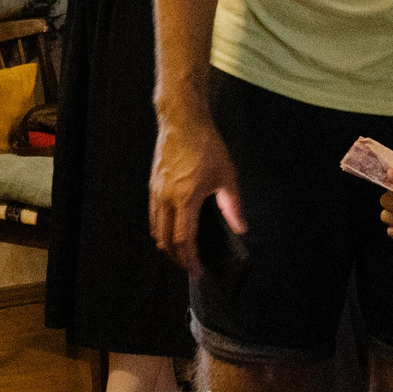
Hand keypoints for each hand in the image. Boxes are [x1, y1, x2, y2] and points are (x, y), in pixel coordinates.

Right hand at [149, 107, 241, 275]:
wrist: (183, 121)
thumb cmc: (204, 144)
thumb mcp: (227, 176)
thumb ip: (233, 206)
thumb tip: (240, 227)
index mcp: (185, 198)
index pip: (183, 239)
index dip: (189, 259)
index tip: (197, 269)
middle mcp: (166, 198)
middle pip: (165, 240)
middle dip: (177, 258)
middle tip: (190, 266)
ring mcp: (156, 192)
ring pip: (156, 229)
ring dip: (167, 245)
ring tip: (182, 252)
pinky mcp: (152, 186)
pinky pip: (153, 216)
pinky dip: (161, 229)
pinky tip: (172, 230)